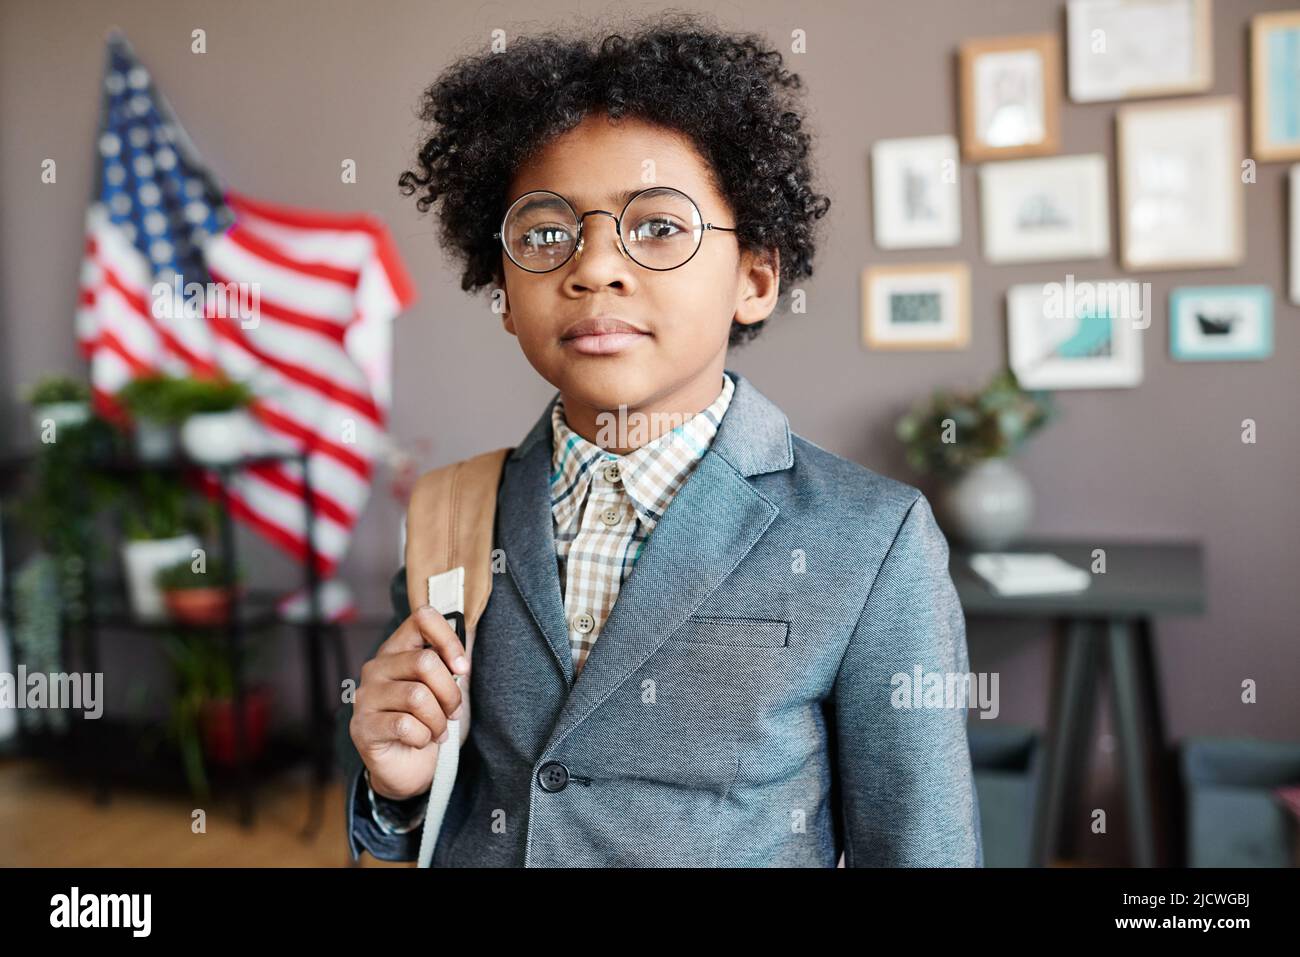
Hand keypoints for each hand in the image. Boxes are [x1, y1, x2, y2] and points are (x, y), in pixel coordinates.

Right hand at [349, 605, 469, 800]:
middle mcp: (376, 668)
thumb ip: (448, 668)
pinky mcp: (362, 727)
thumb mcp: (441, 689)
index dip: (449, 639)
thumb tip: (461, 662)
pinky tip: (421, 740)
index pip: (422, 618)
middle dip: (450, 693)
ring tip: (437, 730)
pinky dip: (424, 737)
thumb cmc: (425, 721)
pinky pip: (406, 726)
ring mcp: (365, 697)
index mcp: (397, 650)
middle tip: (453, 712)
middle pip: (425, 662)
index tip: (462, 668)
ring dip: (438, 720)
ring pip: (418, 696)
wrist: (405, 766)